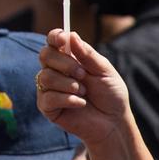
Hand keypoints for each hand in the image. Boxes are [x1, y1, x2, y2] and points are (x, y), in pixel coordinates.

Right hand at [38, 29, 130, 149]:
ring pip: (45, 77)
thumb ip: (88, 54)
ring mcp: (49, 89)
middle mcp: (55, 71)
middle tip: (83, 74)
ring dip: (68, 84)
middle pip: (44, 55)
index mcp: (68, 58)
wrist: (114, 123)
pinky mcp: (47, 107)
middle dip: (65, 64)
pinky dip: (67, 99)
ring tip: (83, 92)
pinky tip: (80, 104)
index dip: (54, 37)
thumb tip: (71, 35)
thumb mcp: (105, 71)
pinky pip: (47, 97)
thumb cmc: (111, 96)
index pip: (52, 41)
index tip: (62, 39)